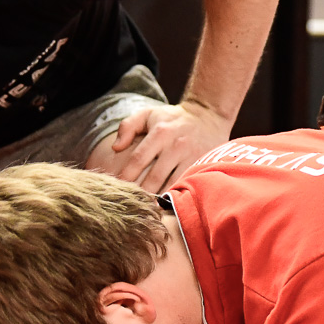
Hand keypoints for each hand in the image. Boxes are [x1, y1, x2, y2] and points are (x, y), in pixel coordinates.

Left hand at [103, 100, 231, 193]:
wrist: (208, 115)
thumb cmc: (172, 118)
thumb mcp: (148, 114)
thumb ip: (128, 127)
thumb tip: (115, 148)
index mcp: (160, 132)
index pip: (138, 159)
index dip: (127, 176)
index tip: (119, 188)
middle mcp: (176, 145)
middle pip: (154, 177)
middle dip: (142, 192)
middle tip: (131, 203)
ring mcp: (191, 157)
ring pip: (172, 184)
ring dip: (159, 198)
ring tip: (147, 209)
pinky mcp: (203, 165)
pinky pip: (187, 185)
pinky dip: (177, 196)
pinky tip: (167, 205)